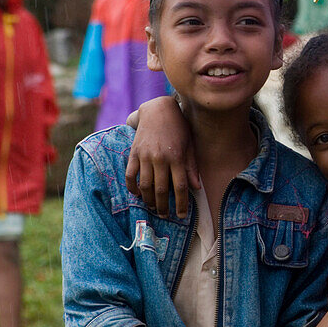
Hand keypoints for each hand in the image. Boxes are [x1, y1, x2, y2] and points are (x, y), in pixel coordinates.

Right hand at [125, 96, 200, 217]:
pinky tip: (138, 194)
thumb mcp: (189, 145)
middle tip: (166, 216)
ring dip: (149, 200)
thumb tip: (196, 188)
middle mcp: (160, 158)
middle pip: (161, 190)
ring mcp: (145, 156)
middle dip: (163, 207)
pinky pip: (130, 175)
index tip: (182, 216)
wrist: (158, 110)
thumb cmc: (178, 128)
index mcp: (176, 157)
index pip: (180, 187)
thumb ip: (191, 167)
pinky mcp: (133, 153)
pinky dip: (133, 187)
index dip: (181, 204)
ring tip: (153, 207)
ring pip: (145, 186)